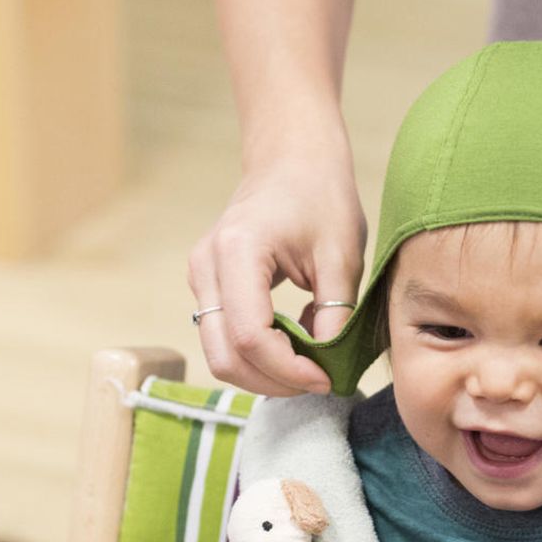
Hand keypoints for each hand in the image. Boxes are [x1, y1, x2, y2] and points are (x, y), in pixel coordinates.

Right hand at [188, 142, 366, 395]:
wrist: (292, 159)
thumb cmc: (321, 196)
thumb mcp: (341, 256)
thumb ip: (334, 314)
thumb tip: (330, 367)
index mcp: (238, 252)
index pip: (250, 336)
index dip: (288, 370)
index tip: (327, 379)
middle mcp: (206, 267)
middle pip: (224, 356)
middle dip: (273, 381)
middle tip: (319, 382)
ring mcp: (200, 277)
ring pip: (218, 354)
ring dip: (263, 374)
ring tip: (309, 367)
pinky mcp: (207, 285)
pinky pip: (222, 336)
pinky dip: (256, 355)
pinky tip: (294, 347)